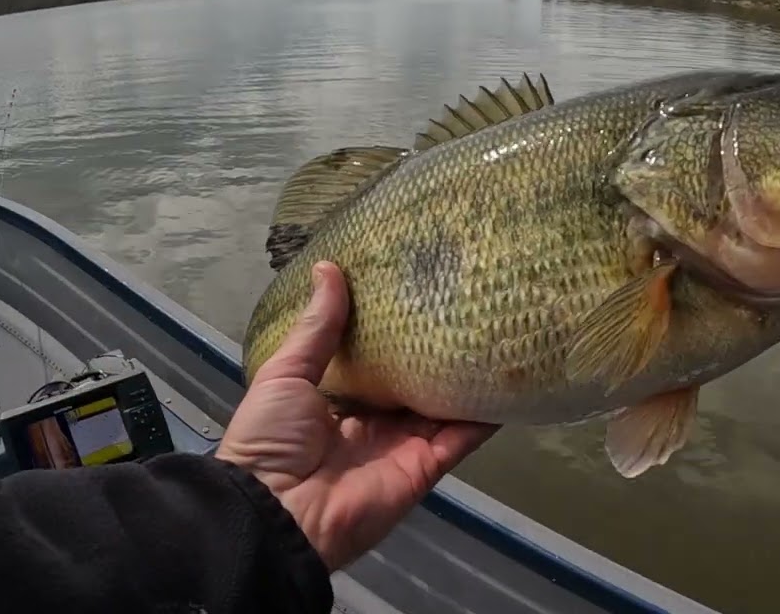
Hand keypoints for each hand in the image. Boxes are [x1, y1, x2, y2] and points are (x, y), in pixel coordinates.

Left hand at [216, 261, 498, 570]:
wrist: (277, 512)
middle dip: (437, 353)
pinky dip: (485, 414)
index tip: (418, 294)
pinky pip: (461, 437)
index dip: (396, 334)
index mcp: (339, 402)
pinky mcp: (425, 466)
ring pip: (445, 406)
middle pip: (415, 384)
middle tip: (467, 307)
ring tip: (498, 335)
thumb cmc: (271, 439)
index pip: (376, 363)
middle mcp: (375, 424)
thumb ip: (317, 328)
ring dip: (468, 379)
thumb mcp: (285, 374)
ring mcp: (403, 446)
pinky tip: (509, 382)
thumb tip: (329, 267)